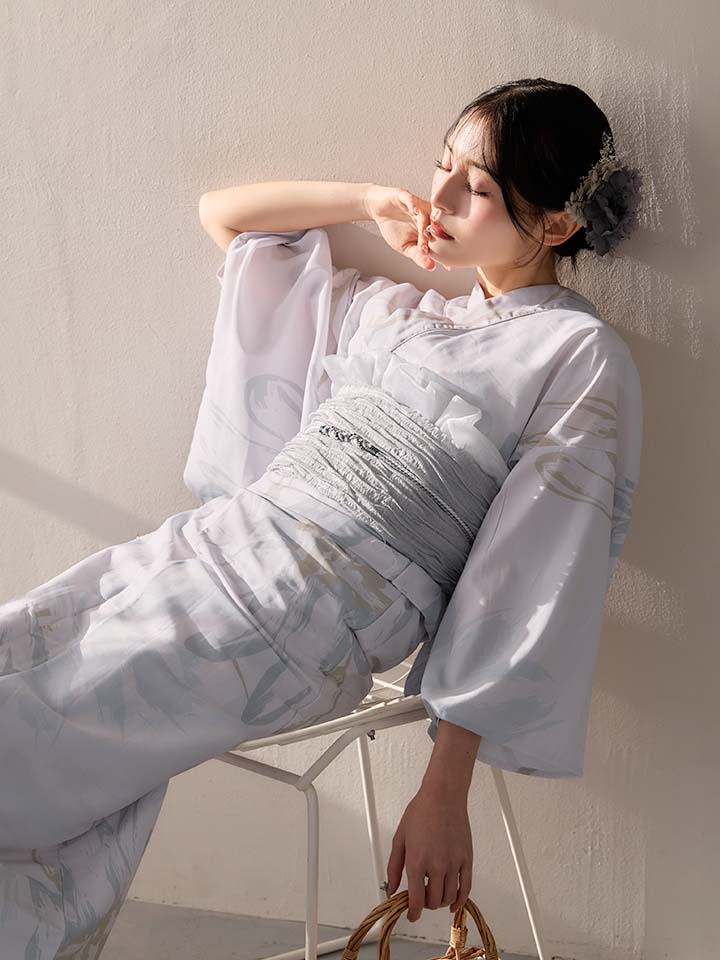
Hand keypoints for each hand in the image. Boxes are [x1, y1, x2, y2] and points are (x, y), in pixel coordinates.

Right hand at [363, 184, 447, 271]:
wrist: (378, 210)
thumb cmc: (394, 227)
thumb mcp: (405, 246)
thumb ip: (418, 256)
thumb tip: (431, 267)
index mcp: (430, 227)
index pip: (440, 238)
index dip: (443, 251)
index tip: (446, 265)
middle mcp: (427, 214)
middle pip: (435, 225)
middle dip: (434, 239)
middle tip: (430, 251)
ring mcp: (416, 204)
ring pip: (425, 214)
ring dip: (424, 225)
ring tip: (422, 236)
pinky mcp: (404, 196)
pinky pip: (411, 200)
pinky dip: (413, 205)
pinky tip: (414, 212)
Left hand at [386, 787, 472, 922]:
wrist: (443, 796)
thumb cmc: (421, 812)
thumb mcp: (400, 838)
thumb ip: (394, 867)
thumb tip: (392, 889)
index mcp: (416, 860)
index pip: (416, 900)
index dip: (413, 913)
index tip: (411, 915)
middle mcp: (436, 865)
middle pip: (433, 902)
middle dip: (425, 905)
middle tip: (420, 898)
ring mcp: (454, 863)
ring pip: (448, 897)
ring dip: (439, 902)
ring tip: (433, 894)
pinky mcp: (467, 859)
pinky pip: (465, 888)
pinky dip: (459, 900)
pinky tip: (453, 902)